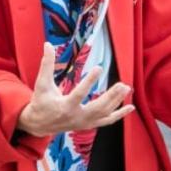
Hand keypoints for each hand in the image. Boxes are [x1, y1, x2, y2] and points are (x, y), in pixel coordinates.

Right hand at [17, 43, 134, 136]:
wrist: (39, 124)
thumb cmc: (41, 101)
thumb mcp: (41, 83)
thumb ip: (46, 64)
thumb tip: (48, 44)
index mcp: (64, 107)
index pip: (79, 94)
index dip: (90, 81)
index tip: (99, 67)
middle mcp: (76, 117)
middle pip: (98, 108)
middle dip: (111, 97)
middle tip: (123, 84)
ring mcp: (84, 123)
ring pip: (104, 114)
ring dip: (117, 102)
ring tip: (126, 88)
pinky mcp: (88, 125)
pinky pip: (106, 121)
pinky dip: (119, 115)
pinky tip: (130, 107)